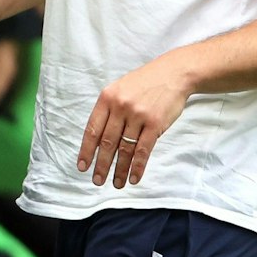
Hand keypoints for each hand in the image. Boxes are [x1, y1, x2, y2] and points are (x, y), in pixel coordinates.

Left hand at [75, 58, 192, 188]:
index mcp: (107, 98)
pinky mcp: (155, 123)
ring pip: (125, 149)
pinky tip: (133, 178)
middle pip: (107, 142)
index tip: (82, 167)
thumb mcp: (120, 88)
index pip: (92, 129)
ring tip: (116, 183)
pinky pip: (143, 150)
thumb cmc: (146, 82)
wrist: (174, 73)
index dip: (86, 151)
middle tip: (97, 181)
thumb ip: (109, 109)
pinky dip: (137, 167)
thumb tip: (99, 139)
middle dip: (101, 165)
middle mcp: (120, 107)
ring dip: (119, 170)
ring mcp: (138, 115)